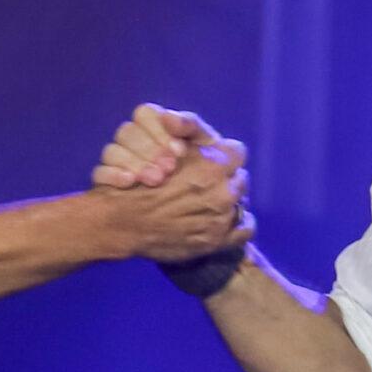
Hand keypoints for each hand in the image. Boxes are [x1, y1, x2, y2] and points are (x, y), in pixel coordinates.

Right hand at [90, 103, 220, 188]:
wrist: (198, 210)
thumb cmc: (206, 174)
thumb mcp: (208, 148)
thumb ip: (191, 126)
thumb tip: (169, 117)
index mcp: (155, 126)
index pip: (145, 114)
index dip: (158, 130)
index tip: (179, 151)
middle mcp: (134, 140)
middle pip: (127, 132)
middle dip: (149, 150)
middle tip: (169, 169)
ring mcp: (118, 161)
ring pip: (111, 150)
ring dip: (134, 162)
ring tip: (155, 181)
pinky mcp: (108, 183)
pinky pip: (99, 173)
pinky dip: (113, 175)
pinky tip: (130, 182)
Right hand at [103, 132, 253, 261]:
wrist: (124, 222)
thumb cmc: (140, 181)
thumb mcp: (164, 145)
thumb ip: (189, 130)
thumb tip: (211, 136)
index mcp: (213, 164)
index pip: (237, 151)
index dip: (223, 154)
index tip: (212, 160)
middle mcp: (222, 191)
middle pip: (240, 178)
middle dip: (226, 179)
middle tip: (207, 184)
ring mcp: (222, 218)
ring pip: (241, 202)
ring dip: (229, 201)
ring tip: (209, 203)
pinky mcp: (218, 240)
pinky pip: (247, 228)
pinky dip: (239, 224)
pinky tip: (223, 221)